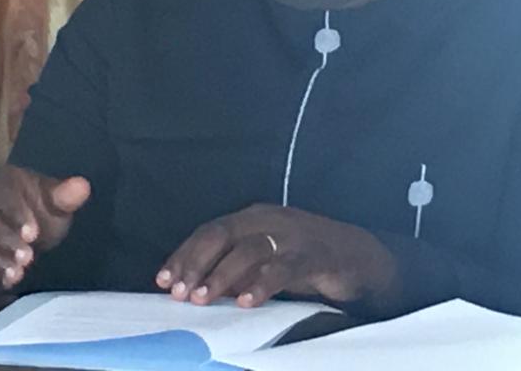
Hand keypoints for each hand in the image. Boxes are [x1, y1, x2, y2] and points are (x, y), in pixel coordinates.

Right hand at [0, 165, 90, 288]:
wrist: (23, 227)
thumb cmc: (40, 210)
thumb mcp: (56, 203)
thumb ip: (66, 196)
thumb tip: (82, 186)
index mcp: (1, 179)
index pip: (3, 192)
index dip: (16, 213)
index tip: (33, 234)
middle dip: (6, 239)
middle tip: (28, 257)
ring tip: (19, 272)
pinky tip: (7, 281)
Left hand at [154, 204, 397, 309]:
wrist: (358, 256)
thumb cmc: (303, 261)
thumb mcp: (263, 262)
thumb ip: (233, 271)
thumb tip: (193, 290)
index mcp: (253, 218)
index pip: (209, 231)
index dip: (184, 255)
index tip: (162, 280)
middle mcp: (269, 220)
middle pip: (222, 234)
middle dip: (196, 263)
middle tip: (179, 293)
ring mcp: (291, 235)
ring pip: (248, 249)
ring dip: (221, 275)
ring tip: (202, 299)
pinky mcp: (313, 254)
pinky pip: (283, 268)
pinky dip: (262, 284)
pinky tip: (246, 302)